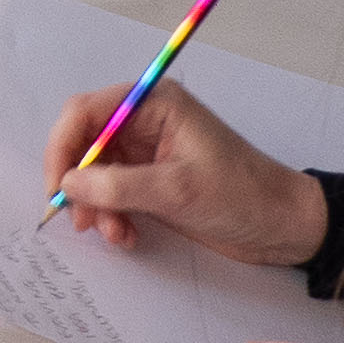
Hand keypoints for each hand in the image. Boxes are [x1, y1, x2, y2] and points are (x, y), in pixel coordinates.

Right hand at [43, 78, 326, 265]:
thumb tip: (68, 184)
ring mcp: (147, 153)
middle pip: (84, 143)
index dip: (63, 147)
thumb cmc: (241, 196)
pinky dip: (112, 216)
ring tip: (116, 236)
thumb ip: (119, 185)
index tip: (59, 188)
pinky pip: (112, 194)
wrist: (284, 227)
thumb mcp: (178, 191)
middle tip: (82, 222)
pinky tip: (128, 237)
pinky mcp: (151, 182)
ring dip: (97, 207)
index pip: (85, 112)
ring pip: (95, 174)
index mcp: (153, 104)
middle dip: (79, 183)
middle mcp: (144, 122)